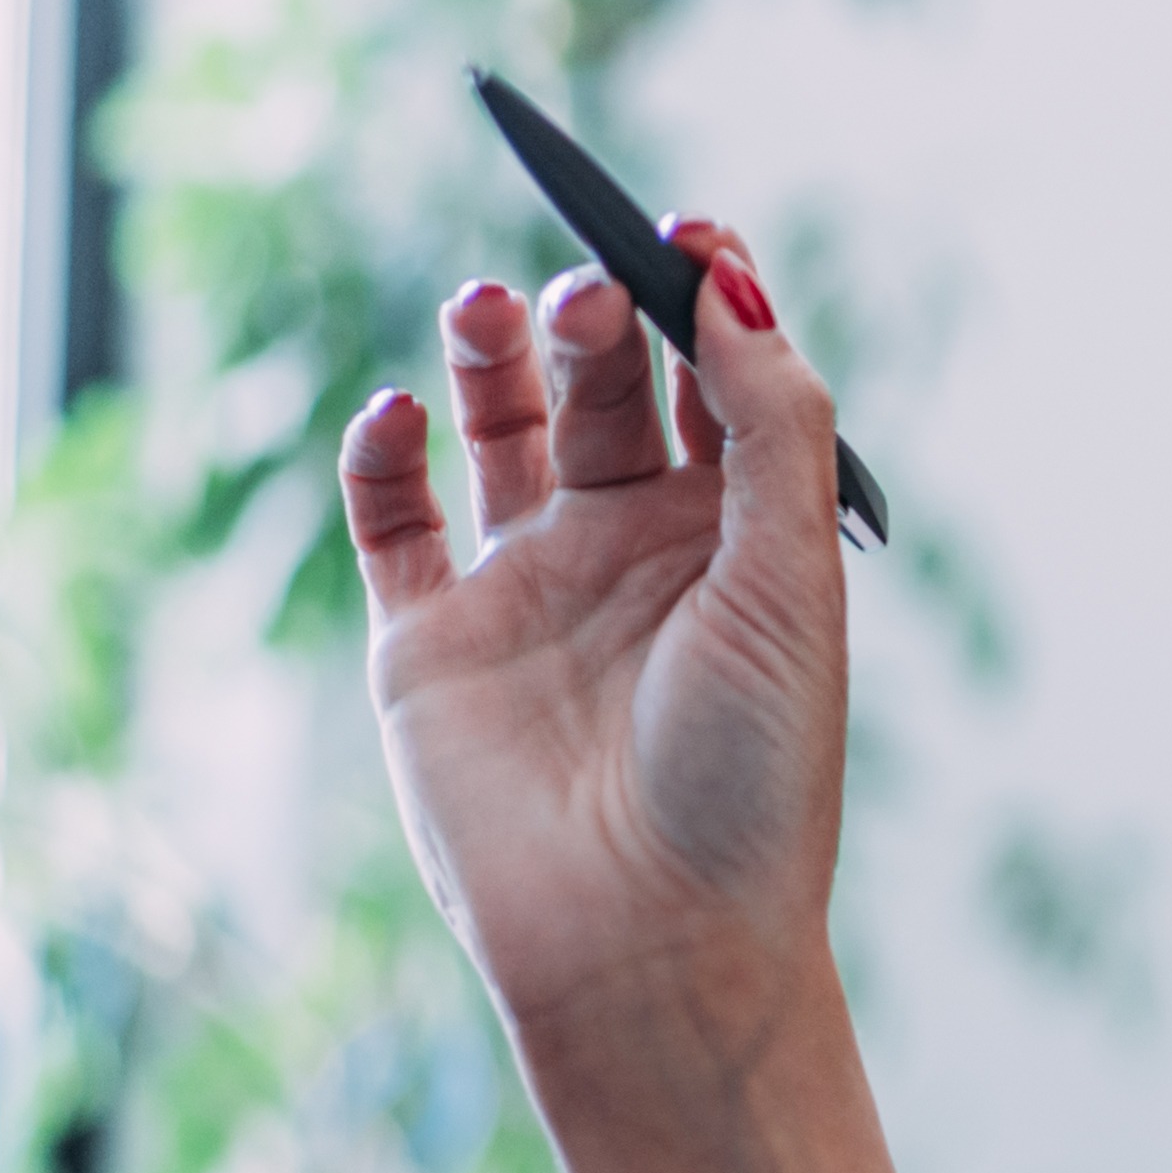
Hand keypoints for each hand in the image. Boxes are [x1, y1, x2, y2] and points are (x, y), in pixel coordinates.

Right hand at [338, 224, 849, 1083]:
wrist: (654, 944)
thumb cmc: (753, 776)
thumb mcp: (789, 578)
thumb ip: (769, 422)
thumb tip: (731, 275)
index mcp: (741, 533)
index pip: (717, 375)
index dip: (701, 293)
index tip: (685, 227)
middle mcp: (635, 548)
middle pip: (606, 382)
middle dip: (595, 315)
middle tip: (587, 289)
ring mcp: (529, 589)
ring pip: (496, 427)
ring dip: (490, 352)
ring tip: (487, 305)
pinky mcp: (430, 644)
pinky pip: (391, 519)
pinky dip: (383, 453)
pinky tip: (401, 411)